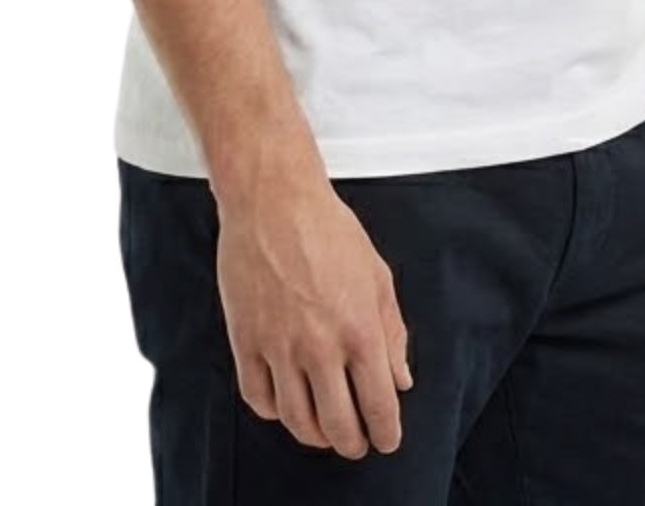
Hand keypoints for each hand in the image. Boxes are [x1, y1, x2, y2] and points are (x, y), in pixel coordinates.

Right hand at [216, 173, 414, 457]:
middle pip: (338, 426)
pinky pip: (258, 398)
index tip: (386, 440)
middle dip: (352, 444)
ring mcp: (278, 346)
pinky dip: (274, 411)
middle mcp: (319, 345)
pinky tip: (285, 403)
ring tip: (323, 430)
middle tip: (356, 442)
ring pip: (297, 421)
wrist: (272, 199)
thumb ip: (393, 331)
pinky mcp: (244, 340)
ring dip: (314, 435)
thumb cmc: (326, 227)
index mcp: (359, 328)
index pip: (379, 406)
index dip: (386, 434)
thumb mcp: (377, 274)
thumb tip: (400, 378)